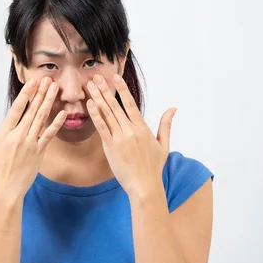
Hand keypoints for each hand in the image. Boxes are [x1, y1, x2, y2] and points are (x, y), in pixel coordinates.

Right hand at [0, 77, 65, 201]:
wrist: (6, 190)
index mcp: (4, 134)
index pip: (16, 109)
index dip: (25, 95)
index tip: (32, 83)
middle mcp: (18, 136)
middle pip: (31, 110)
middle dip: (40, 93)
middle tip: (48, 79)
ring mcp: (30, 144)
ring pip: (41, 119)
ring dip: (49, 102)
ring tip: (55, 89)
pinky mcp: (39, 152)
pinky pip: (49, 135)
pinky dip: (56, 124)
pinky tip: (63, 113)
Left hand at [86, 74, 176, 197]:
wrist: (144, 185)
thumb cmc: (153, 167)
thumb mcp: (163, 144)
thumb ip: (165, 125)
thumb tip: (173, 108)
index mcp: (142, 128)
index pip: (131, 104)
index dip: (122, 89)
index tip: (115, 77)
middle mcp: (130, 130)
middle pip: (115, 105)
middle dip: (105, 90)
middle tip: (96, 76)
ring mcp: (120, 138)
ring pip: (107, 114)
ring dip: (97, 98)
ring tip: (90, 86)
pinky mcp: (110, 147)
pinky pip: (102, 128)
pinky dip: (95, 115)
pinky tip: (89, 104)